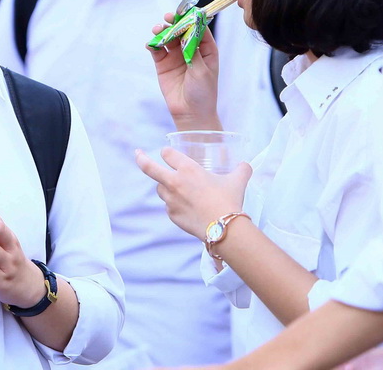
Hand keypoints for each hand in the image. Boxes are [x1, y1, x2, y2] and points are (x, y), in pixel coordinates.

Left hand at [135, 147, 249, 238]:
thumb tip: (245, 165)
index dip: (168, 153)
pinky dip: (174, 205)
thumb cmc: (229, 201)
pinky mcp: (172, 215)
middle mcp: (174, 182)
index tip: (167, 153)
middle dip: (141, 159)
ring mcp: (171, 200)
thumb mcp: (237, 181)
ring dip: (164, 187)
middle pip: (149, 167)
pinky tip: (185, 208)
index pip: (168, 154)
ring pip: (159, 189)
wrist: (225, 228)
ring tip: (175, 189)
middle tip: (137, 154)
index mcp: (187, 168)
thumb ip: (241, 170)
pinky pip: (169, 206)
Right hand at [148, 13, 221, 130]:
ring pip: (168, 37)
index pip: (199, 28)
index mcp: (206, 49)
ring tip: (158, 30)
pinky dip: (153, 44)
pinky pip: (156, 49)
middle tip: (168, 18)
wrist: (191, 113)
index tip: (184, 11)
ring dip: (162, 31)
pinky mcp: (163, 63)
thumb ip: (193, 50)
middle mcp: (190, 49)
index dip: (192, 18)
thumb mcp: (202, 70)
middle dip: (175, 22)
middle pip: (181, 29)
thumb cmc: (203, 92)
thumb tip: (187, 31)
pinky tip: (151, 43)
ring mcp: (176, 55)